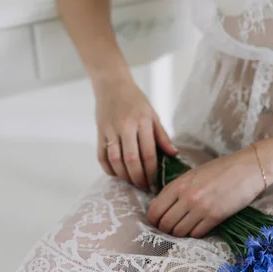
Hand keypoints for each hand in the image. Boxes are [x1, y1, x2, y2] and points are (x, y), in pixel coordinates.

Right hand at [93, 74, 177, 189]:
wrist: (111, 84)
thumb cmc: (135, 100)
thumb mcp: (153, 114)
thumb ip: (162, 135)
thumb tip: (173, 154)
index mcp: (142, 122)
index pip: (149, 153)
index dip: (152, 171)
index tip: (155, 182)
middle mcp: (126, 126)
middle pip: (132, 160)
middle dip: (139, 178)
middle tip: (144, 187)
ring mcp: (110, 130)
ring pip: (116, 160)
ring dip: (124, 176)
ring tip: (132, 182)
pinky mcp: (99, 132)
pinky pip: (101, 156)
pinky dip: (108, 169)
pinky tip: (117, 174)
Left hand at [147, 148, 264, 237]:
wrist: (248, 168)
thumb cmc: (221, 169)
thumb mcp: (193, 174)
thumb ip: (176, 189)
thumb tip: (162, 207)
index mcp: (179, 184)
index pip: (154, 210)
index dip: (154, 220)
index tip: (159, 221)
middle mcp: (187, 197)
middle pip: (165, 224)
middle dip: (166, 229)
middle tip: (173, 227)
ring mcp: (201, 208)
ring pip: (179, 232)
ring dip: (180, 232)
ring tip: (187, 227)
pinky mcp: (216, 217)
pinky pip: (196, 234)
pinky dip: (195, 233)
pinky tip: (200, 226)